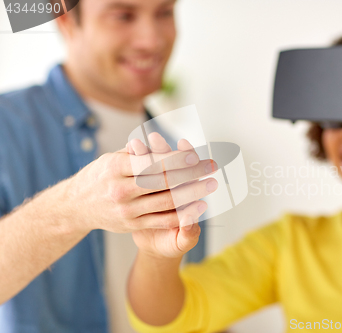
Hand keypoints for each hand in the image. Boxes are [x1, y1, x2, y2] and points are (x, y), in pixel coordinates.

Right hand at [61, 132, 217, 236]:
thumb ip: (137, 153)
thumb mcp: (112, 158)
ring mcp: (126, 210)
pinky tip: (199, 206)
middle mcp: (120, 189)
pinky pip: (162, 219)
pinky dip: (183, 213)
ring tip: (211, 184)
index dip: (175, 159)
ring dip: (192, 193)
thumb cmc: (101, 175)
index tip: (195, 156)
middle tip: (211, 167)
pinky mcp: (132, 224)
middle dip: (191, 174)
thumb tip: (160, 143)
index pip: (151, 162)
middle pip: (162, 181)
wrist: (77, 206)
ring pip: (166, 201)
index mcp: (115, 167)